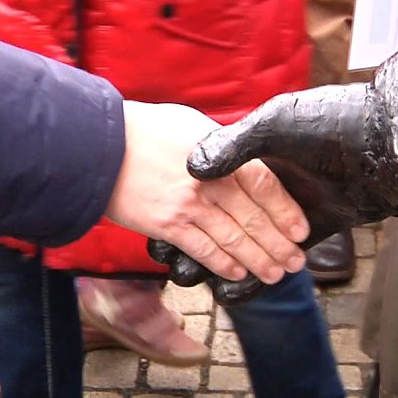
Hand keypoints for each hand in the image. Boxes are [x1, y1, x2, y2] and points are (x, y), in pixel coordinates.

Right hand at [104, 101, 308, 283]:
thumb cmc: (142, 129)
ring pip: (234, 240)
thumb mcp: (189, 123)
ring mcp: (188, 206)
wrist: (96, 145)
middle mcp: (209, 182)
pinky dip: (224, 265)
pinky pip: (203, 250)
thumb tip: (241, 156)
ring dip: (258, 261)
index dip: (287, 211)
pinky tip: (238, 274)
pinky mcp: (167, 225)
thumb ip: (220, 144)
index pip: (265, 185)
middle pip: (255, 218)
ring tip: (275, 274)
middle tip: (295, 262)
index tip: (301, 230)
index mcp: (219, 153)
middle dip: (279, 245)